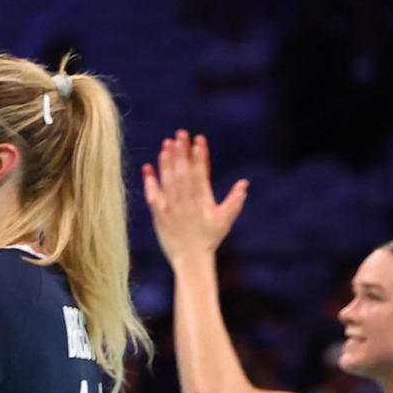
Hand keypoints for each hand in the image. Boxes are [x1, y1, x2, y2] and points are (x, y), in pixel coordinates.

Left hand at [143, 131, 246, 268]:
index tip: (199, 139)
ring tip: (166, 144)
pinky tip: (147, 167)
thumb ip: (234, 201)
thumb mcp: (225, 220)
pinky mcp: (158, 215)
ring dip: (167, 161)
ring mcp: (171, 208)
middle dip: (182, 151)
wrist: (190, 259)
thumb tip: (244, 183)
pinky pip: (153, 195)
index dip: (199, 155)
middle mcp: (186, 201)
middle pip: (183, 172)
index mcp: (203, 200)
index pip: (201, 172)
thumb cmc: (209, 239)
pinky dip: (150, 181)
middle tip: (180, 133)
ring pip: (168, 180)